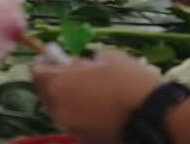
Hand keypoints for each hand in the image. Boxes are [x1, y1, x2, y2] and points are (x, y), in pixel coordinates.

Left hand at [33, 49, 163, 143]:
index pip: (37, 72)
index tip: (55, 54)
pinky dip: (79, 111)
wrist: (153, 116)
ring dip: (67, 96)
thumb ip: (83, 62)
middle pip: (46, 92)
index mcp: (59, 85)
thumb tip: (74, 65)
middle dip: (54, 79)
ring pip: (59, 108)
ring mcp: (71, 128)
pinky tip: (98, 104)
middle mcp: (59, 110)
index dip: (44, 61)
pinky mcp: (84, 141)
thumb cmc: (127, 80)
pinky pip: (74, 121)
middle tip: (72, 69)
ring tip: (89, 87)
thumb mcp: (105, 58)